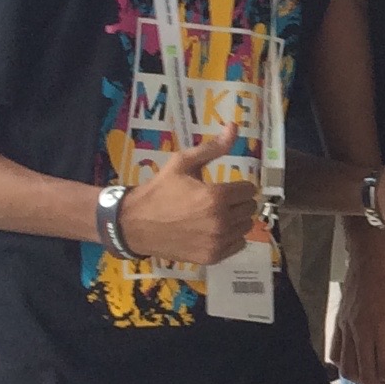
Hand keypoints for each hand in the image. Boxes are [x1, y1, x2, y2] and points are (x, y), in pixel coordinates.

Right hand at [117, 129, 258, 266]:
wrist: (135, 223)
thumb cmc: (160, 189)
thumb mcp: (183, 163)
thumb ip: (212, 148)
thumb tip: (234, 127)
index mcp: (217, 196)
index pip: (249, 190)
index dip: (239, 186)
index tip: (227, 187)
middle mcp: (220, 221)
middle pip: (250, 209)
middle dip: (238, 202)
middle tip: (221, 201)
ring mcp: (217, 241)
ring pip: (246, 227)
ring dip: (236, 220)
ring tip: (216, 215)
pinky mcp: (212, 256)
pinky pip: (238, 245)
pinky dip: (231, 238)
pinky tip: (214, 231)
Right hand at [334, 232, 384, 383]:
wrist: (373, 250)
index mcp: (382, 329)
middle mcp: (360, 332)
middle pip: (365, 375)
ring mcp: (346, 327)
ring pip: (347, 368)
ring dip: (363, 381)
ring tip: (380, 380)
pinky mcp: (339, 321)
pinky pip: (335, 352)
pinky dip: (345, 366)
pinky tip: (359, 364)